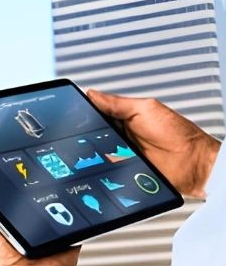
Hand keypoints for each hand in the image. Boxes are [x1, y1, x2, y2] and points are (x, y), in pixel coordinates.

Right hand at [88, 89, 219, 198]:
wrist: (193, 164)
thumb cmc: (178, 134)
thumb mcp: (146, 110)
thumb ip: (118, 103)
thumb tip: (92, 94)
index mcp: (125, 117)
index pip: (97, 112)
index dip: (84, 111)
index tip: (71, 110)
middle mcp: (121, 135)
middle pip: (92, 133)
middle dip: (85, 133)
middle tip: (82, 132)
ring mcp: (121, 154)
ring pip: (95, 152)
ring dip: (92, 152)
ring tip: (93, 148)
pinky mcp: (122, 172)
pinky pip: (104, 169)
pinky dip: (99, 168)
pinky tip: (99, 164)